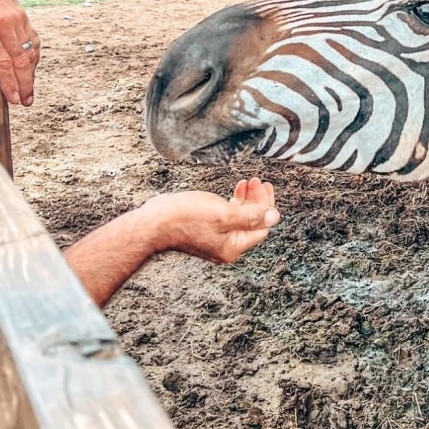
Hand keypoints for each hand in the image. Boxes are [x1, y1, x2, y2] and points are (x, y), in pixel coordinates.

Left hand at [0, 0, 39, 106]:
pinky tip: (30, 67)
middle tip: (26, 100)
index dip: (10, 83)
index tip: (14, 98)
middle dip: (25, 84)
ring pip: (29, 51)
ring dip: (31, 73)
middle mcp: (3, 22)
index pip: (1, 63)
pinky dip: (34, 56)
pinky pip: (33, 39)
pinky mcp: (22, 13)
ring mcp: (16, 16)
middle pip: (20, 60)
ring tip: (29, 88)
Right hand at [139, 178, 279, 263]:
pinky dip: (234, 202)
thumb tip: (275, 217)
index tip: (265, 186)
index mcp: (233, 247)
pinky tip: (236, 189)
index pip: (261, 227)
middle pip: (253, 222)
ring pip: (241, 217)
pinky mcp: (206, 228)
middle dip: (258, 201)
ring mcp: (216, 238)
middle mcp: (226, 246)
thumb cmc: (185, 218)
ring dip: (247, 199)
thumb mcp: (223, 214)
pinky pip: (228, 216)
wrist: (153, 222)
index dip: (266, 206)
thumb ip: (250, 217)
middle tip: (258, 181)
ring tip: (248, 181)